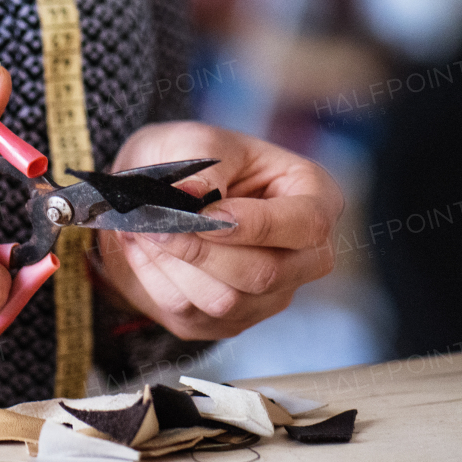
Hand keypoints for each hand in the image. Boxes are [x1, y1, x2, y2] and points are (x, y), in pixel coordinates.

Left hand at [95, 121, 343, 340]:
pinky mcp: (231, 320)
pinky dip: (158, 281)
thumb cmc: (194, 157)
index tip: (203, 213)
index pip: (307, 224)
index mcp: (316, 197)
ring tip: (145, 230)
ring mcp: (271, 295)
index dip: (255, 224)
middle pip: (266, 274)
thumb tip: (188, 196)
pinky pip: (192, 314)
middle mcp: (304, 256)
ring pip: (226, 302)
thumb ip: (200, 168)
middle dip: (202, 251)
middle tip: (155, 222)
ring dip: (174, 266)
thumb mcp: (198, 141)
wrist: (159, 193)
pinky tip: (145, 250)